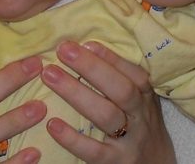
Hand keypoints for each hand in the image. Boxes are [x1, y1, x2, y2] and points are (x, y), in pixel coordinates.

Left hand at [41, 41, 174, 163]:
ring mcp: (130, 141)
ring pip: (105, 115)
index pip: (132, 73)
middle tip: (63, 50)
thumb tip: (87, 47)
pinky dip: (72, 138)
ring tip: (49, 75)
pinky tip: (52, 124)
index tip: (85, 42)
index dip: (110, 57)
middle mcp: (140, 116)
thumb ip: (120, 78)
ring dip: (76, 93)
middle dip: (91, 67)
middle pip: (120, 89)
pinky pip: (94, 151)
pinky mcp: (116, 163)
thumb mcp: (139, 101)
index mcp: (145, 96)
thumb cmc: (138, 125)